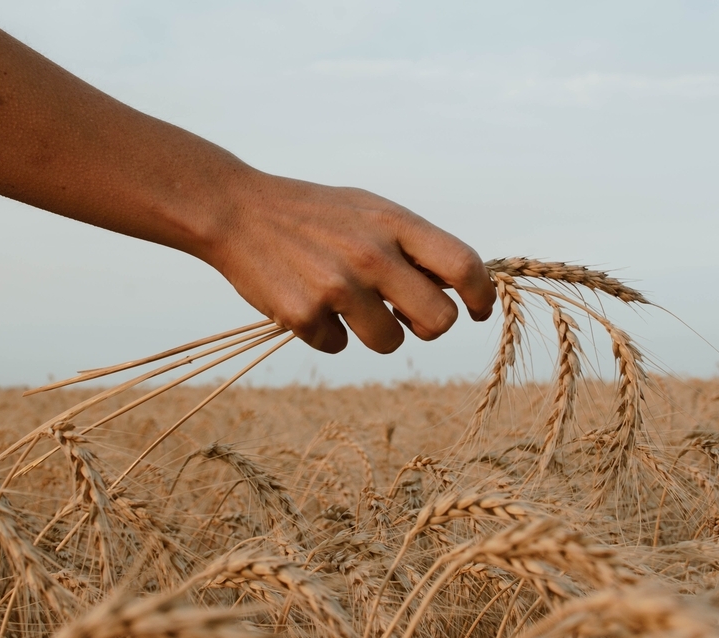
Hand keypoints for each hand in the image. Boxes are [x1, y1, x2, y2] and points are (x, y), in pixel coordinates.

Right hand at [202, 169, 495, 353]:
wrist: (237, 211)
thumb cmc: (313, 213)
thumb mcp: (368, 210)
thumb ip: (411, 244)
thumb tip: (455, 289)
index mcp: (393, 223)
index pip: (463, 265)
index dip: (481, 295)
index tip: (478, 310)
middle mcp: (372, 255)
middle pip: (439, 320)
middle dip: (428, 326)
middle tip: (407, 317)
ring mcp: (337, 287)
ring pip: (390, 342)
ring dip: (377, 333)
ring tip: (348, 305)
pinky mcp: (304, 315)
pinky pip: (339, 346)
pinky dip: (327, 334)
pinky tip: (308, 302)